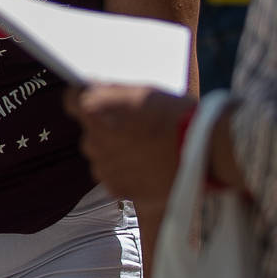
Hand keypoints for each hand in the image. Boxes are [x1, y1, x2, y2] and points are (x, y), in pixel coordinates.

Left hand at [64, 84, 194, 209]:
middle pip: (90, 132)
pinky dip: (126, 174)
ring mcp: (104, 167)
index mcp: (94, 111)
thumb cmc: (175, 116)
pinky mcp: (118, 189)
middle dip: (106, 130)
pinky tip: (148, 167)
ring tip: (147, 150)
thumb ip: (110, 92)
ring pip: (102, 157)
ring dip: (117, 154)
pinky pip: (114, 178)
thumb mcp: (142, 92)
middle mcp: (92, 140)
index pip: (73, 100)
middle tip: (135, 129)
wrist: (203, 151)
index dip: (84, 98)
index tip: (96, 100)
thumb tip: (92, 88)